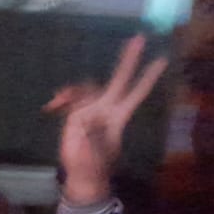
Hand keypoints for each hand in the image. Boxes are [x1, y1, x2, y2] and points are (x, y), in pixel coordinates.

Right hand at [44, 35, 166, 207]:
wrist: (82, 175)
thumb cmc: (94, 167)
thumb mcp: (95, 155)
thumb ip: (91, 137)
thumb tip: (85, 120)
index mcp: (118, 117)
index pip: (136, 93)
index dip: (147, 78)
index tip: (161, 60)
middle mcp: (107, 107)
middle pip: (119, 79)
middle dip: (129, 59)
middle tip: (139, 37)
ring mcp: (92, 109)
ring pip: (88, 87)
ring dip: (73, 91)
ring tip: (57, 101)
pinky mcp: (76, 113)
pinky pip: (71, 97)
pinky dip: (62, 99)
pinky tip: (52, 106)